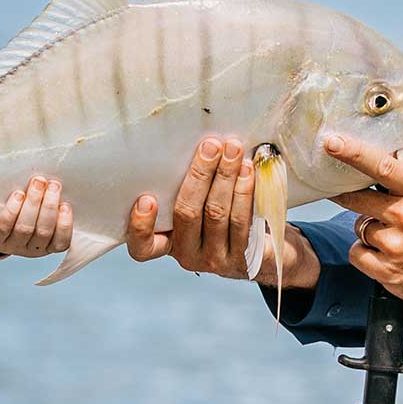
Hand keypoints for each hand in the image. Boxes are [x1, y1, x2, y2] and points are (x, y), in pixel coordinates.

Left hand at [0, 176, 73, 256]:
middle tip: (53, 185)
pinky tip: (19, 194)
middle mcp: (31, 249)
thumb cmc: (20, 215)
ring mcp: (12, 245)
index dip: (65, 225)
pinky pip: (5, 225)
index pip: (61, 242)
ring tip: (38, 182)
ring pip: (25, 227)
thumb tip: (59, 185)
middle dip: (49, 206)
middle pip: (43, 231)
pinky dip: (13, 209)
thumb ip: (50, 206)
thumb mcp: (38, 216)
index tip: (66, 205)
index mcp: (47, 245)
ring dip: (33, 203)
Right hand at [125, 136, 320, 289]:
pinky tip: (248, 169)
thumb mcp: (198, 205)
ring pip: (217, 214)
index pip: (143, 247)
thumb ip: (188, 186)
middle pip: (187, 213)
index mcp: (167, 243)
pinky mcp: (243, 258)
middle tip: (210, 145)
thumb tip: (197, 143)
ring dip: (226, 176)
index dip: (140, 226)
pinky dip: (244, 190)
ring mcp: (215, 260)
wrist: (262, 248)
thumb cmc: (219, 214)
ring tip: (233, 150)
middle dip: (200, 175)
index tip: (147, 198)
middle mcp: (188, 255)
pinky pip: (242, 220)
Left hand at [323, 133, 402, 326]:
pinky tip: (388, 255)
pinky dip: (367, 253)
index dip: (352, 152)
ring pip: (360, 227)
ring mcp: (397, 247)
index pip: (382, 166)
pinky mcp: (390, 273)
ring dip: (370, 230)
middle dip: (347, 195)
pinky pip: (358, 254)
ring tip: (396, 238)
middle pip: (357, 199)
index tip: (331, 142)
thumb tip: (378, 169)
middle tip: (346, 194)